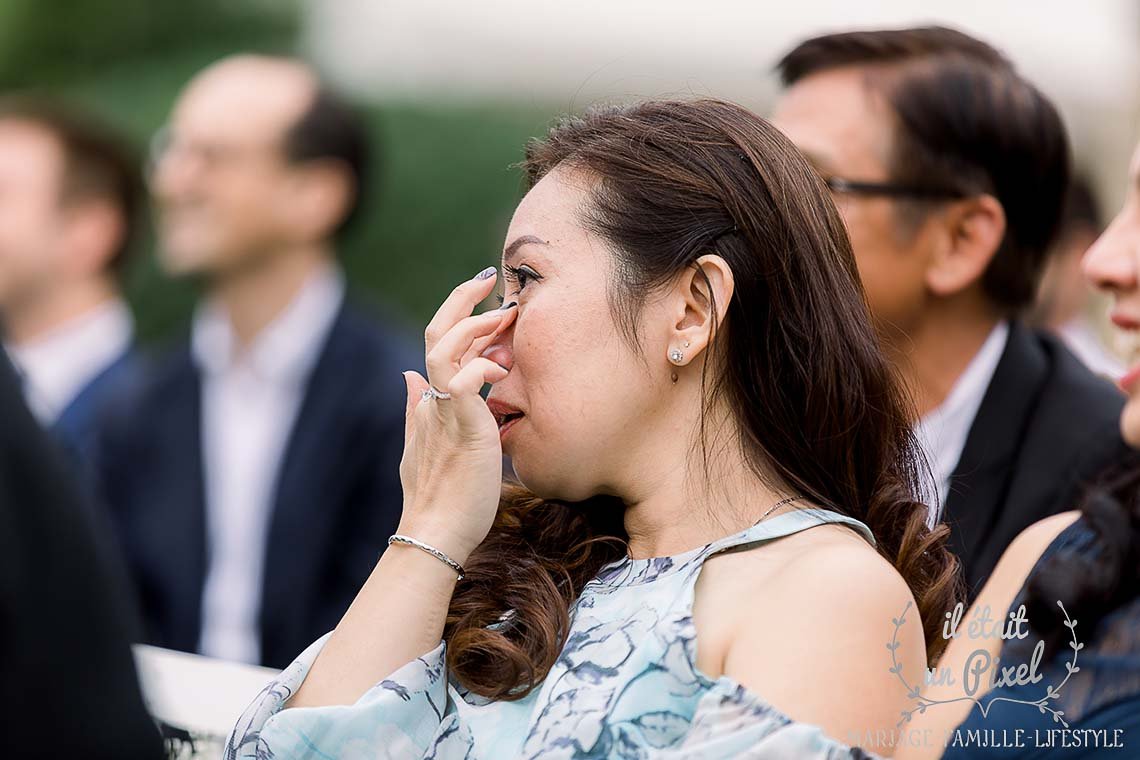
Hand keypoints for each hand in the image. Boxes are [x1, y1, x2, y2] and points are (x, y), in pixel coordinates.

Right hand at [398, 268, 517, 564]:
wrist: (435, 534)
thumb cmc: (442, 498)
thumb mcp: (426, 446)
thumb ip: (416, 409)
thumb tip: (406, 375)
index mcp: (429, 402)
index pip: (439, 344)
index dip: (461, 317)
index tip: (487, 303)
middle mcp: (431, 400)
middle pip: (435, 332)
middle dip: (461, 299)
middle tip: (489, 280)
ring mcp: (442, 411)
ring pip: (444, 347)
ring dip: (475, 324)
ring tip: (503, 316)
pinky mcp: (460, 427)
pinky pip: (462, 382)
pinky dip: (480, 367)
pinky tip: (500, 370)